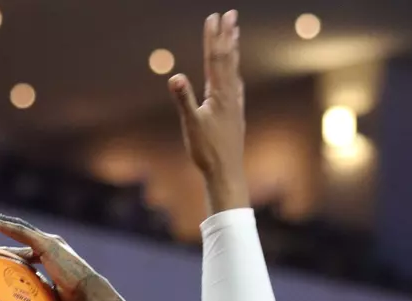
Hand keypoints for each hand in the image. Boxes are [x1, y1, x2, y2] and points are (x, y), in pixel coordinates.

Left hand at [0, 209, 99, 300]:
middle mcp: (51, 242)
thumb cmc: (76, 297)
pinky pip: (19, 231)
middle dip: (4, 224)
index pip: (28, 248)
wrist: (88, 290)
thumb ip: (44, 291)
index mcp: (54, 253)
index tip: (1, 250)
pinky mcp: (45, 243)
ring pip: (18, 227)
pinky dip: (4, 225)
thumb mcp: (56, 293)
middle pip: (22, 230)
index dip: (14, 249)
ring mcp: (48, 241)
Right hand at [169, 10, 248, 210]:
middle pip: (229, 59)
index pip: (215, 59)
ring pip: (234, 71)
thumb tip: (174, 78)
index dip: (213, 37)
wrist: (226, 173)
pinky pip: (236, 87)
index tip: (213, 17)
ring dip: (233, 51)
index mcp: (219, 94)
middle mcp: (230, 96)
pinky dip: (235, 74)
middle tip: (231, 14)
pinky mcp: (235, 116)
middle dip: (227, 36)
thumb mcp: (191, 125)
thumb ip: (184, 100)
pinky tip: (236, 77)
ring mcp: (235, 105)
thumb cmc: (207, 152)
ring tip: (235, 34)